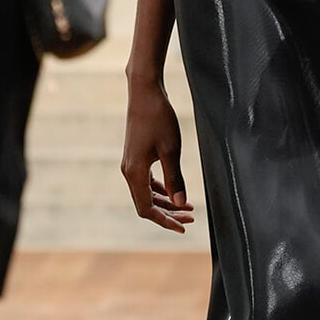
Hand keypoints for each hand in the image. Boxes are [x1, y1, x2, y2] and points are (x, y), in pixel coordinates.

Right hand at [121, 78, 194, 232]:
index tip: (184, 227)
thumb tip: (181, 204)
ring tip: (188, 207)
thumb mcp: (171, 150)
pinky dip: (161, 190)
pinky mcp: (135, 157)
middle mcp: (128, 171)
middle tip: (191, 218)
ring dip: (166, 202)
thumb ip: (175, 178)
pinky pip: (146, 181)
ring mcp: (130, 164)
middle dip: (168, 213)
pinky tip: (175, 191)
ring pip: (147, 193)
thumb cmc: (159, 118)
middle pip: (146, 204)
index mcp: (134, 172)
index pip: (146, 209)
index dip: (165, 221)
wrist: (145, 93)